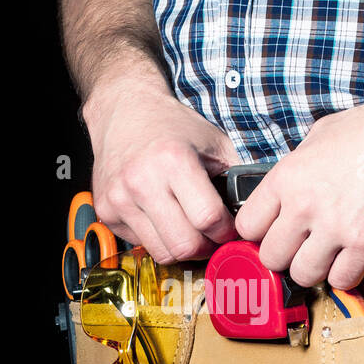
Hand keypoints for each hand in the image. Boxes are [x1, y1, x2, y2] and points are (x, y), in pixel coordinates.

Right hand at [83, 70, 239, 263]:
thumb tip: (258, 214)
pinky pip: (141, 244)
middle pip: (184, 245)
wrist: (124, 111)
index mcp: (173, 160)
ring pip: (163, 253)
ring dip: (182, 248)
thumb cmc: (173, 126)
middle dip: (206, 247)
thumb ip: (236, 177)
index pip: (208, 219)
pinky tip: (164, 219)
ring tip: (191, 231)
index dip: (225, 232)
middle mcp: (141, 181)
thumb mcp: (215, 143)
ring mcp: (119, 198)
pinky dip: (158, 239)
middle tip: (212, 237)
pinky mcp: (106, 211)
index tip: (230, 229)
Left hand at [235, 89, 363, 288]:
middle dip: (287, 257)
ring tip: (331, 255)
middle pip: (271, 258)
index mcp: (287, 177)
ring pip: (303, 275)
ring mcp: (334, 226)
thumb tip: (288, 187)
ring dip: (316, 270)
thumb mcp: (320, 136)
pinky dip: (348, 275)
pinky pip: (342, 281)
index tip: (274, 236)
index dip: (261, 235)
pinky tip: (356, 258)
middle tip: (305, 249)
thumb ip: (297, 167)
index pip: (247, 226)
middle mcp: (303, 204)